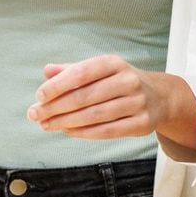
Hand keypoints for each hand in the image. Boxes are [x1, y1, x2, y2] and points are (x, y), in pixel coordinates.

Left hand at [28, 55, 195, 153]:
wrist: (160, 97)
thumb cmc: (119, 82)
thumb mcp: (99, 70)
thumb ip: (72, 70)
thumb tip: (47, 70)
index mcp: (114, 63)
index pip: (81, 73)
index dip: (58, 85)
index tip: (39, 96)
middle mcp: (127, 81)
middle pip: (85, 96)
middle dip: (56, 107)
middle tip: (35, 114)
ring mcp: (137, 103)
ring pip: (94, 116)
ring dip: (65, 122)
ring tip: (46, 125)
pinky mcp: (141, 123)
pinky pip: (107, 131)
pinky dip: (84, 132)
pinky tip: (67, 131)